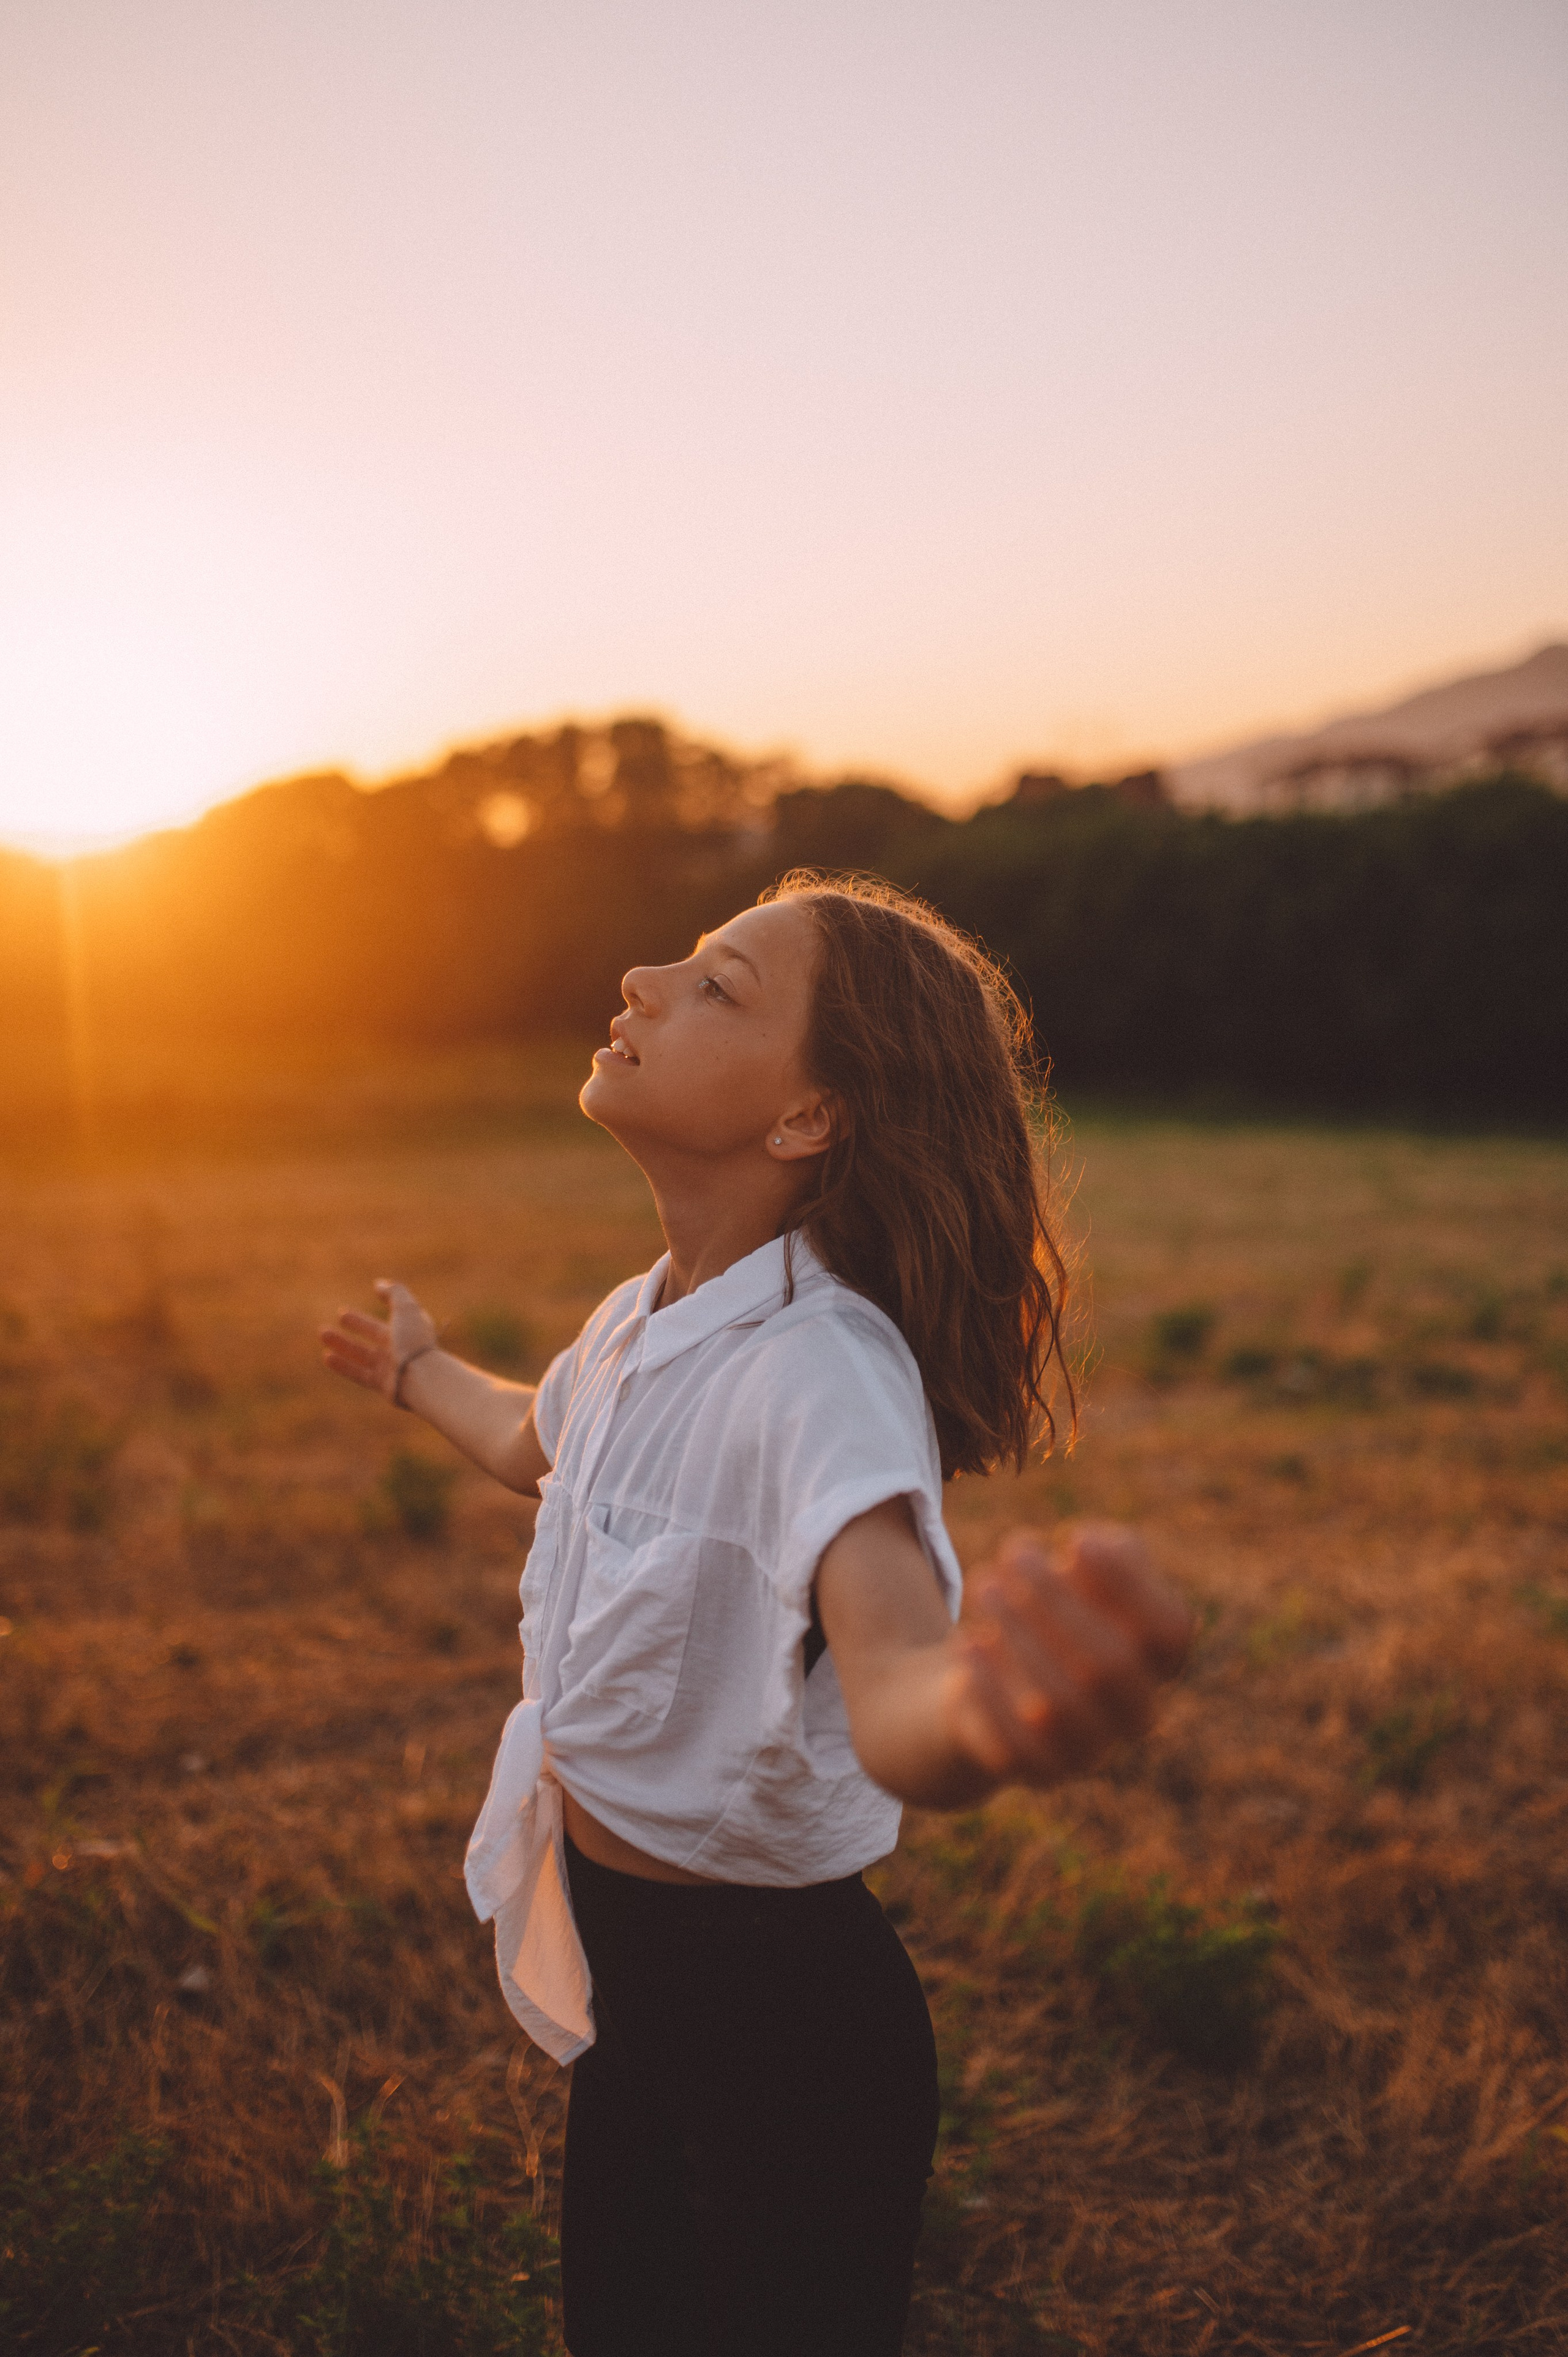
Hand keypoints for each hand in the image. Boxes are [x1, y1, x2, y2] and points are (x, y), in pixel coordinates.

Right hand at [320, 1280, 439, 1403]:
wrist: (420, 1378)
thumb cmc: (413, 1341)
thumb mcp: (406, 1309)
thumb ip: (394, 1292)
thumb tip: (379, 1284)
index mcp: (412, 1328)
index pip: (395, 1314)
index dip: (384, 1303)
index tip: (370, 1294)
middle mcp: (402, 1347)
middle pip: (376, 1333)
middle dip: (358, 1323)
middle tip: (340, 1315)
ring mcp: (392, 1366)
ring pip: (363, 1353)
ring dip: (342, 1343)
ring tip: (323, 1333)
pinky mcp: (383, 1384)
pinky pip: (359, 1373)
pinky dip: (343, 1365)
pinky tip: (326, 1356)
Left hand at [946, 1523, 1191, 1789]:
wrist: (992, 1676)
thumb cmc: (1052, 1608)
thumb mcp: (1082, 1568)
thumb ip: (1104, 1550)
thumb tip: (1090, 1548)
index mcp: (1159, 1662)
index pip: (1171, 1632)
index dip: (1129, 1584)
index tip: (1074, 1539)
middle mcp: (1135, 1712)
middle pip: (1110, 1664)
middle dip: (1056, 1602)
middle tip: (1012, 1554)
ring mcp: (1089, 1748)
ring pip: (1059, 1706)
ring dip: (1017, 1635)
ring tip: (983, 1584)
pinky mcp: (1038, 1770)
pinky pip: (1015, 1744)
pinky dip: (989, 1688)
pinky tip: (967, 1641)